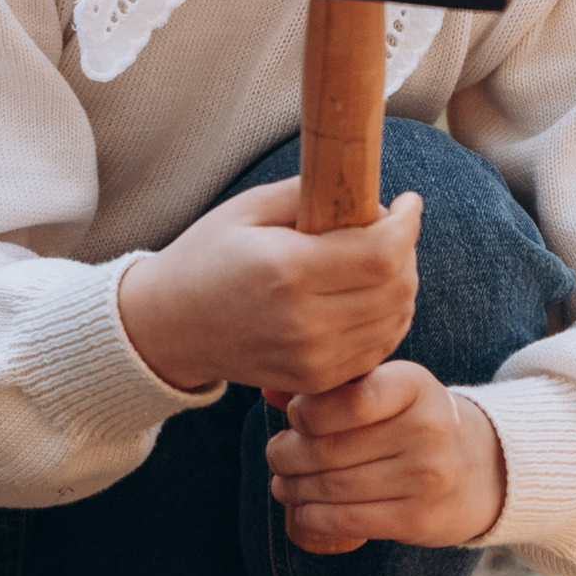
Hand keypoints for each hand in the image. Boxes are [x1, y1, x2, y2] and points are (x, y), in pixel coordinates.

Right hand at [118, 179, 422, 404]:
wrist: (169, 327)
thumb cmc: (208, 257)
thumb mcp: (249, 209)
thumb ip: (312, 194)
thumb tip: (371, 198)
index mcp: (286, 270)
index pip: (381, 254)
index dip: (407, 224)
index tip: (407, 202)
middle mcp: (304, 322)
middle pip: (397, 288)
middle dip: (406, 252)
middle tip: (390, 230)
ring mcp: (312, 358)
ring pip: (395, 321)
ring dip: (400, 286)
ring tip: (378, 262)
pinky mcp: (315, 380)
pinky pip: (377, 349)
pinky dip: (385, 320)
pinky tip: (365, 297)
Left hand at [266, 362, 506, 555]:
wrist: (483, 468)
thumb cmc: (414, 421)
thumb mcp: (385, 389)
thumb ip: (330, 386)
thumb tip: (267, 390)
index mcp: (414, 385)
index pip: (349, 399)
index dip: (306, 412)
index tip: (296, 418)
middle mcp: (426, 429)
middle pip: (329, 447)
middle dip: (287, 454)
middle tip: (276, 456)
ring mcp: (426, 477)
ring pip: (333, 486)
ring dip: (293, 487)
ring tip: (283, 483)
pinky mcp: (419, 518)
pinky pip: (347, 519)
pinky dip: (312, 516)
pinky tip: (302, 509)